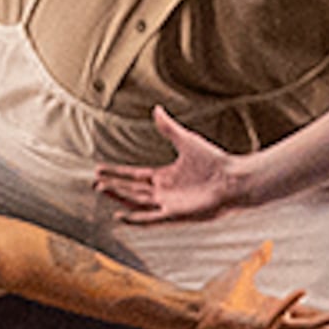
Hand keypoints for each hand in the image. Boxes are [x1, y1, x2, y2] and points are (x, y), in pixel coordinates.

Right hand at [92, 107, 253, 223]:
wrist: (234, 178)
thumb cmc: (214, 161)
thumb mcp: (186, 141)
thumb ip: (168, 128)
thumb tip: (156, 109)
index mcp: (165, 177)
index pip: (135, 176)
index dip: (117, 173)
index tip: (99, 169)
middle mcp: (164, 192)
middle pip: (132, 190)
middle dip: (113, 186)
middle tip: (94, 181)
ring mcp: (169, 204)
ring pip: (137, 202)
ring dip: (119, 197)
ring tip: (101, 189)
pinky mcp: (176, 215)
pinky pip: (151, 219)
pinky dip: (136, 219)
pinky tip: (120, 216)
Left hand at [185, 243, 328, 328]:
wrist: (195, 306)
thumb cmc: (216, 294)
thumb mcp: (244, 270)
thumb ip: (258, 259)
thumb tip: (268, 244)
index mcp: (275, 309)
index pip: (307, 316)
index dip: (327, 317)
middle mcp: (274, 321)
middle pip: (311, 328)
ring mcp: (265, 326)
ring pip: (302, 327)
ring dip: (324, 322)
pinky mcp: (253, 327)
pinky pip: (275, 316)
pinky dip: (288, 304)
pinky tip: (302, 293)